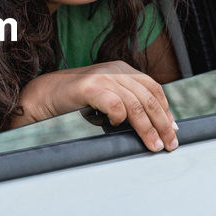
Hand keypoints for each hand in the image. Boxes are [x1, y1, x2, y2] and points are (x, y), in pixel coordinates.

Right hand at [18, 61, 178, 151]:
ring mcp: (102, 77)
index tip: (172, 129)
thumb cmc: (74, 102)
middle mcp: (115, 70)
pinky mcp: (88, 87)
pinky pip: (114, 104)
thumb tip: (153, 125)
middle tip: (169, 143)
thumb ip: (126, 104)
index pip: (153, 88)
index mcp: (122, 70)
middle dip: (162, 124)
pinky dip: (119, 117)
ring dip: (147, 128)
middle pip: (148, 97)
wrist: (42, 96)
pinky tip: (116, 126)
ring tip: (153, 144)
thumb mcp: (105, 98)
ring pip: (136, 104)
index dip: (166, 110)